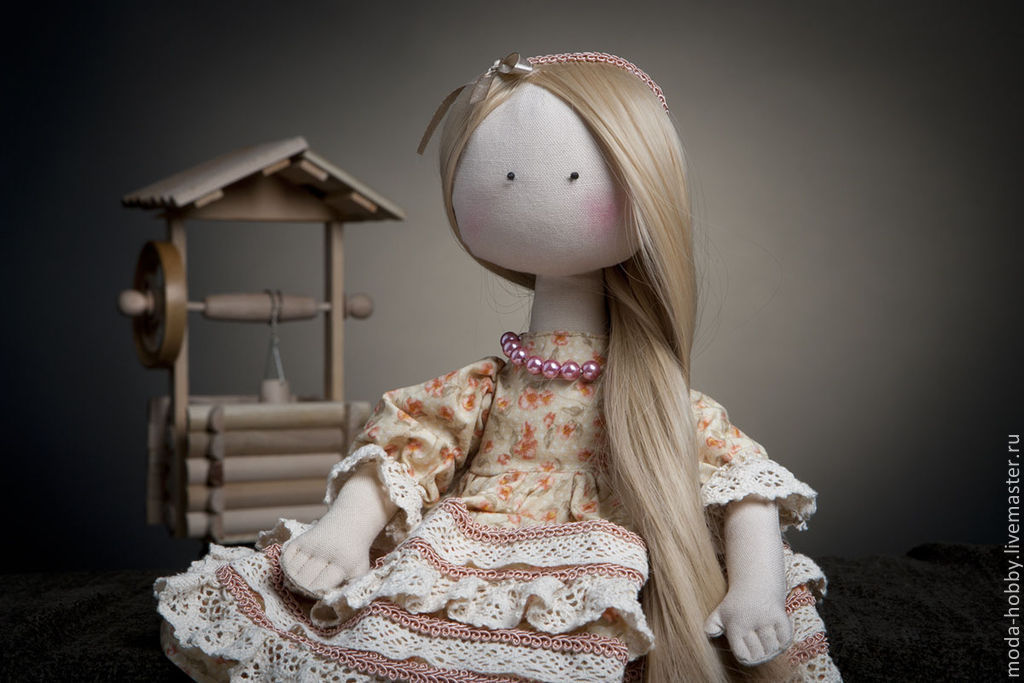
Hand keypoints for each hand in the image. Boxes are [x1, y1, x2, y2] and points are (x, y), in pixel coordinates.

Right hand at [280, 461, 397, 595]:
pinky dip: (288, 566)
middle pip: (305, 581)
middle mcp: (327, 551)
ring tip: (305, 578)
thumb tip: (329, 605)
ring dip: (296, 579)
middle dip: (306, 588)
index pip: (322, 586)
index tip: (319, 594)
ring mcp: (312, 543)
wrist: (349, 523)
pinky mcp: (302, 538)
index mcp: (344, 561)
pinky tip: (298, 567)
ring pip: (293, 571)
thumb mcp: (360, 570)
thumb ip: (348, 588)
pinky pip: (286, 558)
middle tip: (310, 587)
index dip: (317, 594)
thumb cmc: (354, 554)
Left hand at [704, 583, 792, 664]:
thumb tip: (709, 634)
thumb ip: (712, 626)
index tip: (746, 646)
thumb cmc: (737, 602)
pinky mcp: (780, 615)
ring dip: (772, 645)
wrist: (756, 580)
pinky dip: (783, 639)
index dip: (746, 655)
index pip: (743, 657)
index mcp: (734, 625)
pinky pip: (785, 639)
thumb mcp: (721, 612)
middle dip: (760, 651)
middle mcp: (749, 622)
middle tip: (757, 639)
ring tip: (766, 635)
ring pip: (773, 649)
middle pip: (760, 655)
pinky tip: (776, 631)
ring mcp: (765, 619)